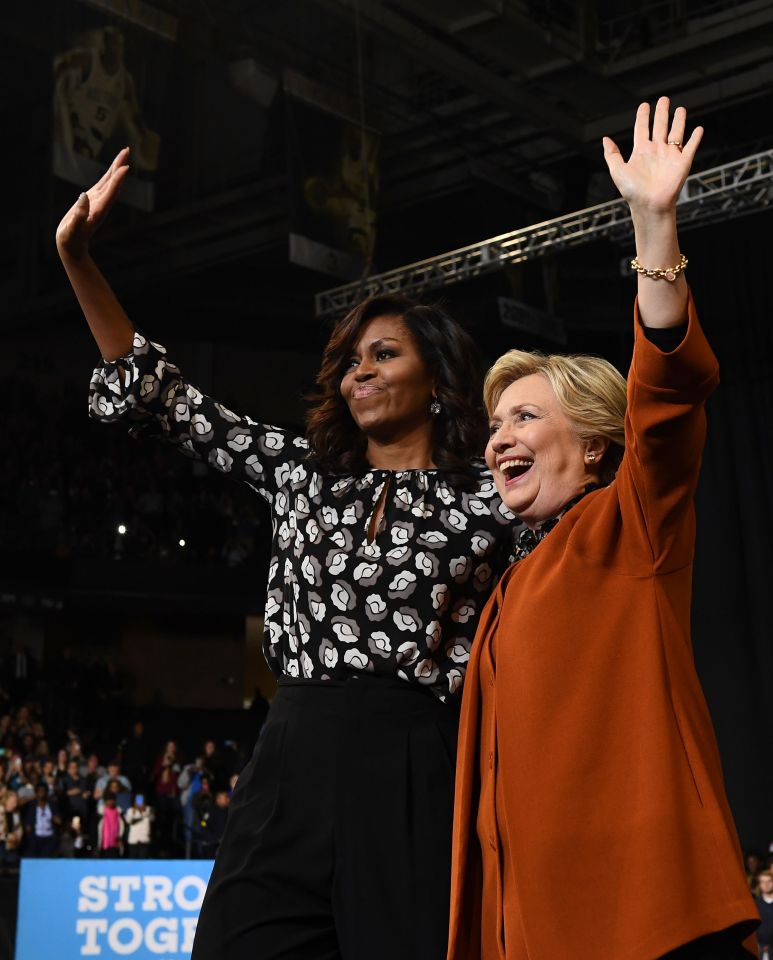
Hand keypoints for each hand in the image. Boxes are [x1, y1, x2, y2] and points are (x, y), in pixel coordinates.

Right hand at [55, 147, 129, 259]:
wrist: (72, 246)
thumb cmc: (71, 238)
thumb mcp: (73, 229)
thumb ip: (79, 215)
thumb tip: (84, 197)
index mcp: (98, 210)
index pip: (110, 192)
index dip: (117, 179)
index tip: (125, 167)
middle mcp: (102, 204)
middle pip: (113, 182)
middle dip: (119, 166)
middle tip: (127, 150)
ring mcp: (98, 201)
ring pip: (109, 181)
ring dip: (116, 167)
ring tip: (123, 154)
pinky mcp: (93, 200)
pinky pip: (103, 185)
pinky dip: (109, 175)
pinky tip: (113, 169)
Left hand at [602, 97, 702, 215]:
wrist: (650, 204)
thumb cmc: (633, 191)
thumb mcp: (618, 171)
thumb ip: (612, 154)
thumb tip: (605, 139)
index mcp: (641, 151)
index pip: (642, 128)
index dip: (643, 116)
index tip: (644, 105)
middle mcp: (656, 150)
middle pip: (659, 126)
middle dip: (661, 112)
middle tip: (664, 99)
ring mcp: (670, 155)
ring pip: (676, 132)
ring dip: (679, 120)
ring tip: (680, 109)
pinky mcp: (682, 162)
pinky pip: (690, 146)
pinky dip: (695, 137)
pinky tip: (699, 129)